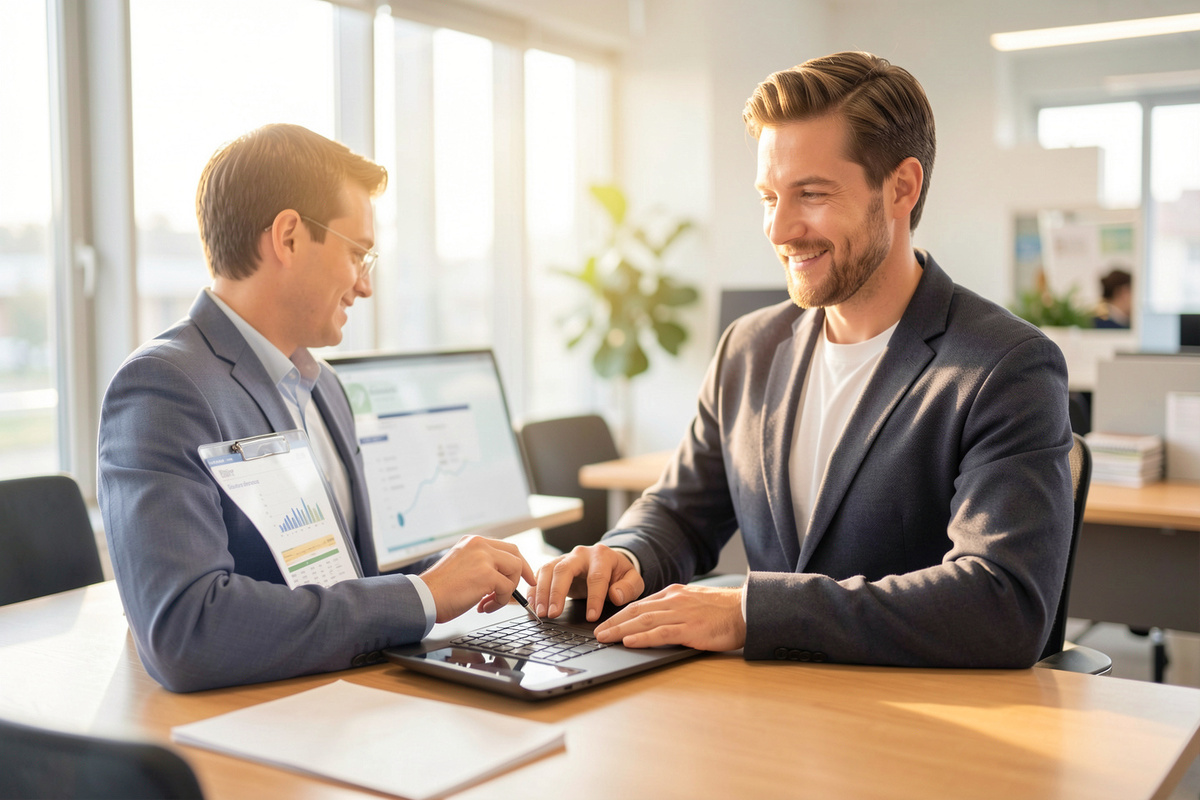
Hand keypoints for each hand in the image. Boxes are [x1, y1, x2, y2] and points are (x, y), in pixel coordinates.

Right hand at [419, 535, 534, 622]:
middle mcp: (479, 544)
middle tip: (527, 586)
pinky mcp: (486, 574)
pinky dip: (499, 602)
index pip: (504, 547)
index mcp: (472, 542)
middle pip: (515, 553)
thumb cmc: (438, 590)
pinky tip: (483, 607)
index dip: (517, 562)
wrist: (423, 598)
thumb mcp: (462, 567)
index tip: (524, 574)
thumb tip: (502, 576)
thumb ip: (481, 565)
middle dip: (524, 571)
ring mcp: (484, 557)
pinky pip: (507, 588)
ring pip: (515, 570)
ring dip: (507, 591)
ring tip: (489, 603)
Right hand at [531, 544, 644, 622]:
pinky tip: (533, 605)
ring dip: (541, 593)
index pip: (596, 577)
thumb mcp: (632, 580)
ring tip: (541, 613)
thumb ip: (629, 587)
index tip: (591, 617)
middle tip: (553, 614)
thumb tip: (616, 595)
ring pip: (548, 570)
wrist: (608, 562)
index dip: (594, 598)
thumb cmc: (619, 574)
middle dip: (557, 593)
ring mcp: (565, 558)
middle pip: (564, 569)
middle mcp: (581, 554)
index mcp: (602, 556)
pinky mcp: (554, 566)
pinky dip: (534, 590)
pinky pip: (540, 575)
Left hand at [594, 584, 745, 650]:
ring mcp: (682, 614)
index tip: (605, 623)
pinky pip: (661, 633)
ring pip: (644, 622)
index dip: (619, 614)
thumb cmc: (723, 611)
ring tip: (605, 638)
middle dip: (614, 622)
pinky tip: (629, 642)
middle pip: (636, 612)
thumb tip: (654, 622)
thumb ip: (674, 609)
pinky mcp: (691, 629)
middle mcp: (674, 601)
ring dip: (621, 630)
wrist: (747, 611)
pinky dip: (643, 638)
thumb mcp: (694, 603)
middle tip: (597, 633)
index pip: (639, 604)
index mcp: (674, 594)